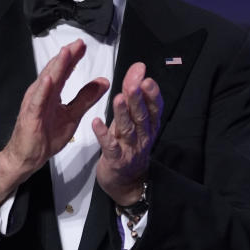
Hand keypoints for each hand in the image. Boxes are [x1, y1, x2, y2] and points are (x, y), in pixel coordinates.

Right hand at [0, 39, 109, 203]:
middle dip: (67, 56)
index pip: (64, 71)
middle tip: (79, 43)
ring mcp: (35, 103)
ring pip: (46, 82)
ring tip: (65, 53)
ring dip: (55, 67)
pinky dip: (43, 90)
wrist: (28, 157)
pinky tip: (49, 80)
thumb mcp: (73, 115)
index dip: (73, 57)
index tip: (83, 45)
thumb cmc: (46, 136)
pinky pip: (37, 101)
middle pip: (55, 71)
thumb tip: (104, 82)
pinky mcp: (30, 115)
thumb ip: (86, 98)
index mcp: (52, 92)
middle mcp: (42, 93)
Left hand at [92, 62, 162, 204]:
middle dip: (137, 99)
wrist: (125, 181)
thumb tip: (138, 68)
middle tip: (133, 84)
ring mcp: (130, 149)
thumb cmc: (128, 144)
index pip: (154, 107)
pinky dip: (103, 134)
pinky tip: (96, 122)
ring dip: (123, 114)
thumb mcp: (132, 119)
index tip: (146, 78)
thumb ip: (134, 95)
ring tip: (118, 98)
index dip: (151, 94)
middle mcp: (142, 136)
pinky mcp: (115, 160)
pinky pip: (109, 146)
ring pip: (128, 129)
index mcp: (148, 125)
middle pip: (141, 116)